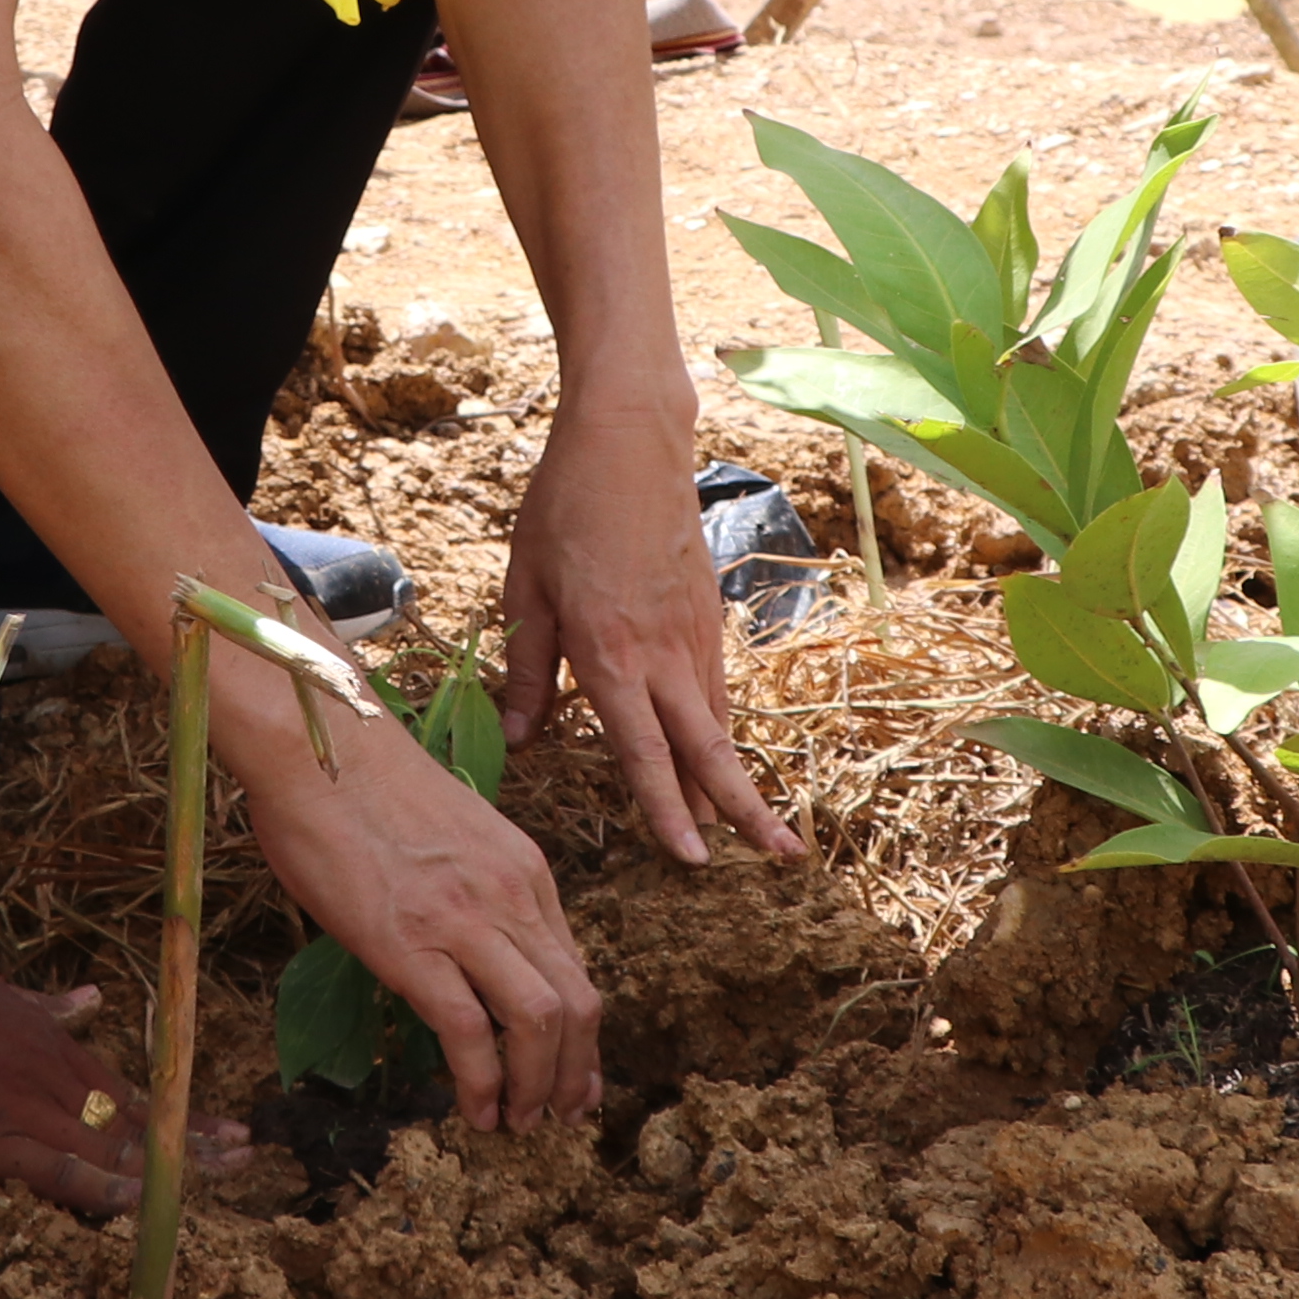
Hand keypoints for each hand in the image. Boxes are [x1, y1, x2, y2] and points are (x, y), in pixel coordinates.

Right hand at [0, 950, 210, 1219]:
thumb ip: (45, 1006)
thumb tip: (91, 1001)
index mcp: (52, 1045)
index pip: (132, 1090)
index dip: (180, 1116)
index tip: (225, 1132)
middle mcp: (49, 1076)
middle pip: (132, 1121)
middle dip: (189, 1145)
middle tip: (244, 1161)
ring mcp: (21, 1107)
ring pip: (105, 1147)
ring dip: (160, 1170)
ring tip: (212, 1187)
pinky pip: (51, 1169)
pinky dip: (95, 1186)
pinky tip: (132, 1205)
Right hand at [243, 703, 599, 1131]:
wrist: (318, 746)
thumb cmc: (364, 785)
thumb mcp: (451, 835)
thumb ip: (475, 890)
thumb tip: (470, 950)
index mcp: (525, 870)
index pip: (577, 968)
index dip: (582, 1036)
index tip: (573, 1076)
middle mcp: (511, 896)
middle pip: (577, 1003)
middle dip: (576, 1073)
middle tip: (560, 1117)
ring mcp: (465, 921)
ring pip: (539, 1022)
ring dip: (538, 1087)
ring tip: (518, 1124)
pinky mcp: (411, 944)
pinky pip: (469, 1032)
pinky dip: (481, 1082)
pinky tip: (474, 1109)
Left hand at [499, 414, 802, 872]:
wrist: (630, 439)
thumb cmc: (565, 508)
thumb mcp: (525, 589)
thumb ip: (525, 670)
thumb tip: (518, 738)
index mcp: (610, 653)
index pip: (645, 751)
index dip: (667, 809)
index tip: (693, 858)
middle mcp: (662, 652)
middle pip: (710, 748)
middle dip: (746, 809)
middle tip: (781, 858)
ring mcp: (694, 632)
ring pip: (720, 720)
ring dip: (736, 776)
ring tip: (756, 826)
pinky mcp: (708, 613)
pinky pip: (717, 685)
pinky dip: (722, 727)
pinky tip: (720, 750)